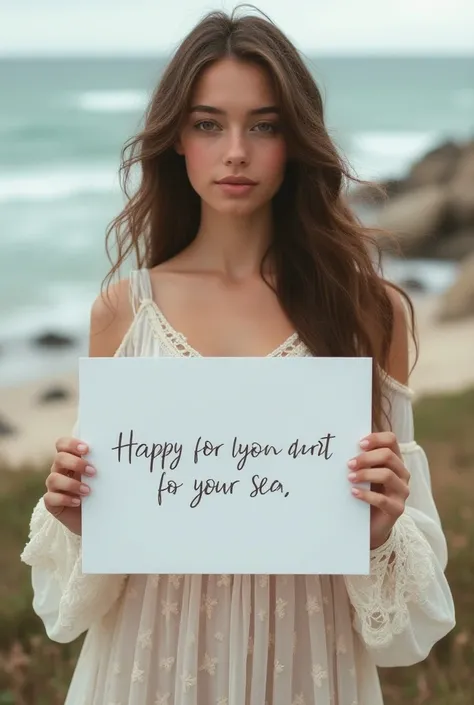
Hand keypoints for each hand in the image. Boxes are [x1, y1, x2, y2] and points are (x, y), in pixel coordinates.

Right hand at [44, 437, 95, 535]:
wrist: (96, 517)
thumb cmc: (100, 492)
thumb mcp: (102, 478)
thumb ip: (103, 465)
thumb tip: (116, 455)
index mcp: (70, 459)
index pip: (62, 444)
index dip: (71, 444)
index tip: (87, 449)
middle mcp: (60, 470)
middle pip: (59, 458)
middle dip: (76, 463)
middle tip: (93, 471)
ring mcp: (54, 487)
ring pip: (53, 479)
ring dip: (71, 484)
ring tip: (88, 491)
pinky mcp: (51, 503)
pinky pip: (50, 498)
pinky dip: (64, 499)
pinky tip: (77, 502)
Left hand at [348, 432, 409, 549]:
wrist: (370, 524)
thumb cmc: (365, 492)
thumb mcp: (363, 473)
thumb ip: (359, 460)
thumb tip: (341, 445)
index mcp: (394, 460)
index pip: (391, 440)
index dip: (376, 438)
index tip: (358, 444)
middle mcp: (402, 473)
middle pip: (388, 456)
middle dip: (366, 458)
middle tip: (349, 464)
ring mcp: (402, 491)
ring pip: (387, 475)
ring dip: (366, 474)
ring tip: (350, 478)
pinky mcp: (397, 509)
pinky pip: (383, 499)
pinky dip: (366, 494)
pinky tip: (354, 493)